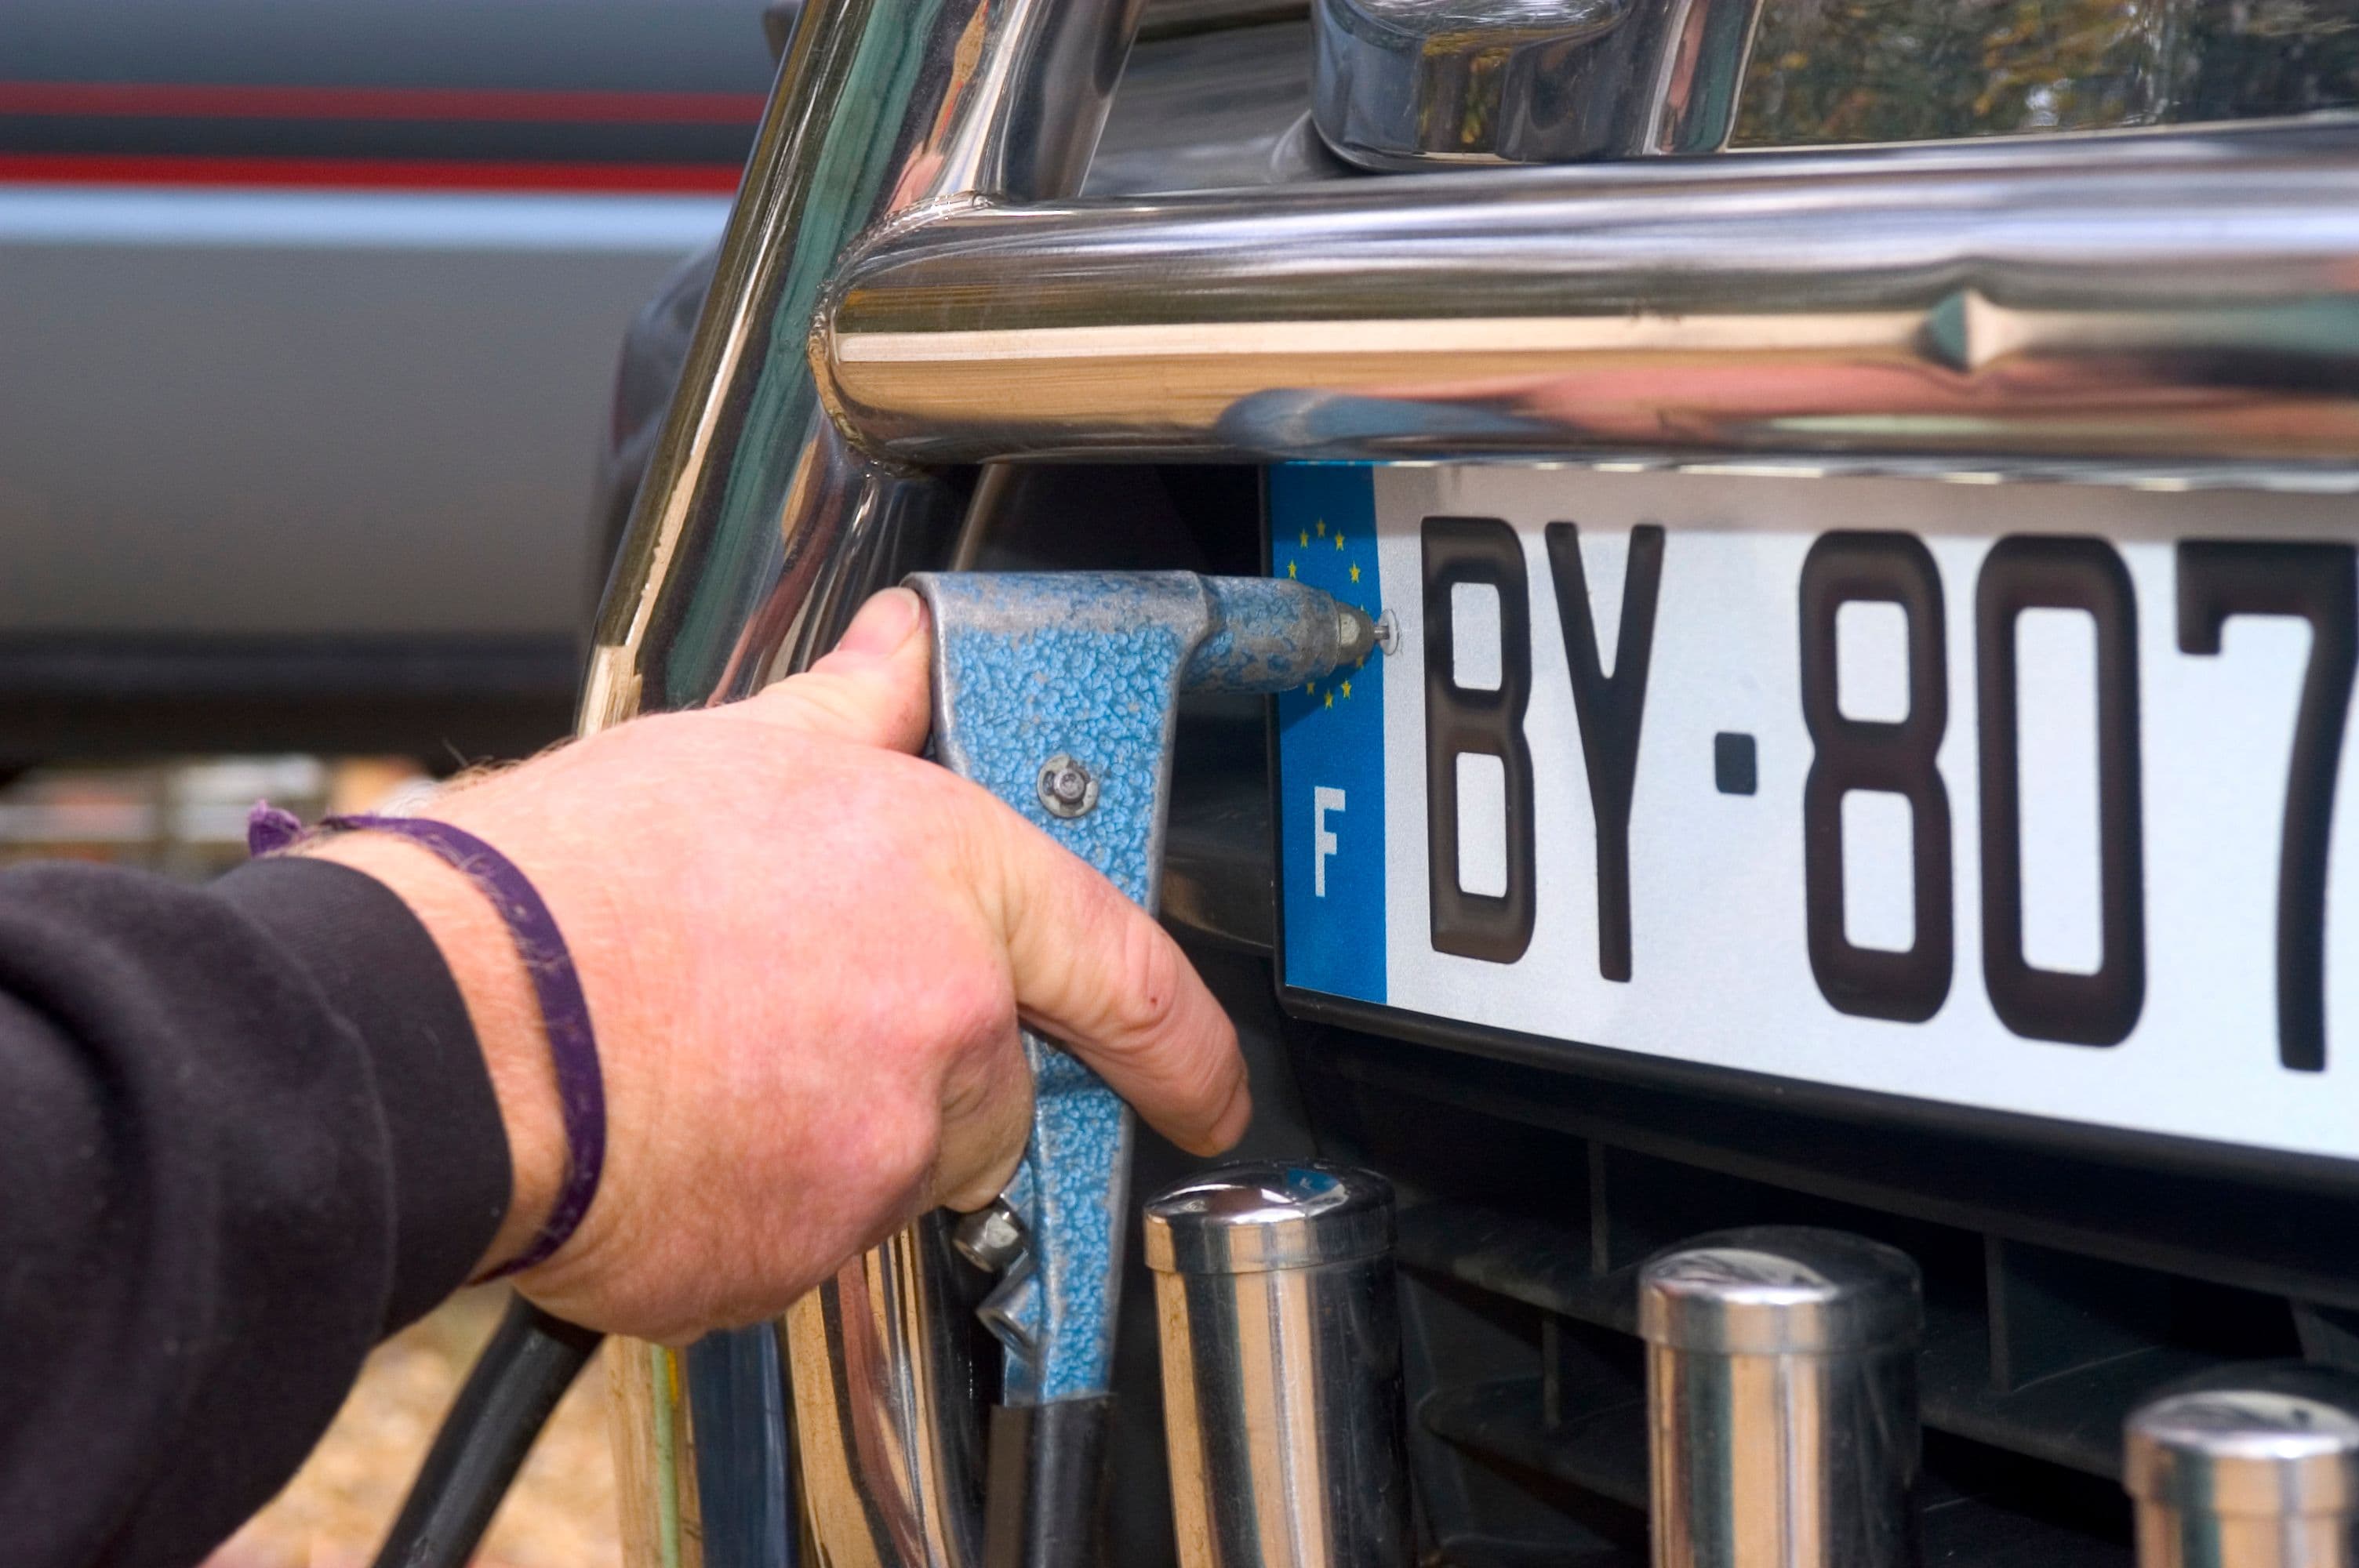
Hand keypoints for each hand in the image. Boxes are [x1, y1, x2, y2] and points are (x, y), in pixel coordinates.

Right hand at [307, 589, 1247, 1341]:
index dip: (1187, 1046)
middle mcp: (942, 1022)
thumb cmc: (565, 884)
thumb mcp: (739, 753)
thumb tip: (907, 647)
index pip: (1127, 971)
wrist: (438, 1024)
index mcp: (949, 881)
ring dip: (832, 1143)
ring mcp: (873, 1153)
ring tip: (709, 1071)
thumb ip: (859, 710)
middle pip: (999, 1094)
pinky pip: (806, 1245)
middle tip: (801, 1033)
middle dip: (926, 1080)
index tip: (1207, 1090)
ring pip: (896, 1173)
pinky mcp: (795, 1258)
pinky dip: (755, 1208)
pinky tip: (675, 1135)